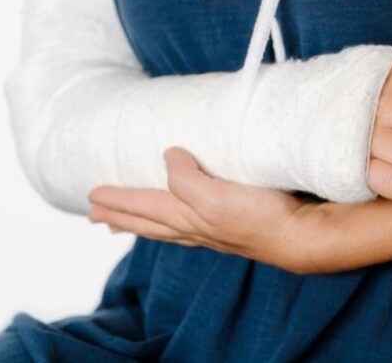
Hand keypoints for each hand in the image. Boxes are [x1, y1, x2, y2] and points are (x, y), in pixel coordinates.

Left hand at [88, 147, 319, 272]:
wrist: (299, 235)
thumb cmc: (259, 216)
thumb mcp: (215, 197)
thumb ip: (186, 179)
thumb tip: (169, 155)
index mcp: (186, 217)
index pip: (143, 206)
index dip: (119, 198)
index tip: (92, 195)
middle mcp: (196, 226)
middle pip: (150, 222)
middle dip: (123, 217)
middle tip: (97, 217)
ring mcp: (215, 228)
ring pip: (168, 226)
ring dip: (144, 222)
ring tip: (128, 222)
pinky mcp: (235, 223)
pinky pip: (191, 223)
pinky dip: (175, 220)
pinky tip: (186, 218)